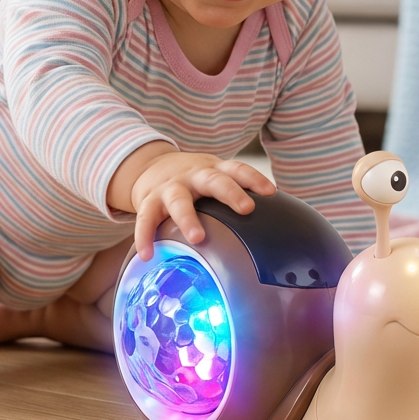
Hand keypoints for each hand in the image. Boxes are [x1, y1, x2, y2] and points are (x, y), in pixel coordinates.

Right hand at [129, 151, 274, 260]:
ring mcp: (170, 187)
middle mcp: (193, 176)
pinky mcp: (148, 200)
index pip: (237, 169)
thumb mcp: (214, 177)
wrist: (150, 165)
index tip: (270, 192)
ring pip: (178, 199)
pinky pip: (145, 219)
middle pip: (213, 180)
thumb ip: (236, 196)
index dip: (254, 179)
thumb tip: (273, 229)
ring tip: (198, 238)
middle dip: (230, 193)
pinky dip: (144, 236)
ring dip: (188, 218)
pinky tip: (147, 254)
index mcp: (213, 170)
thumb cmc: (194, 180)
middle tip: (247, 208)